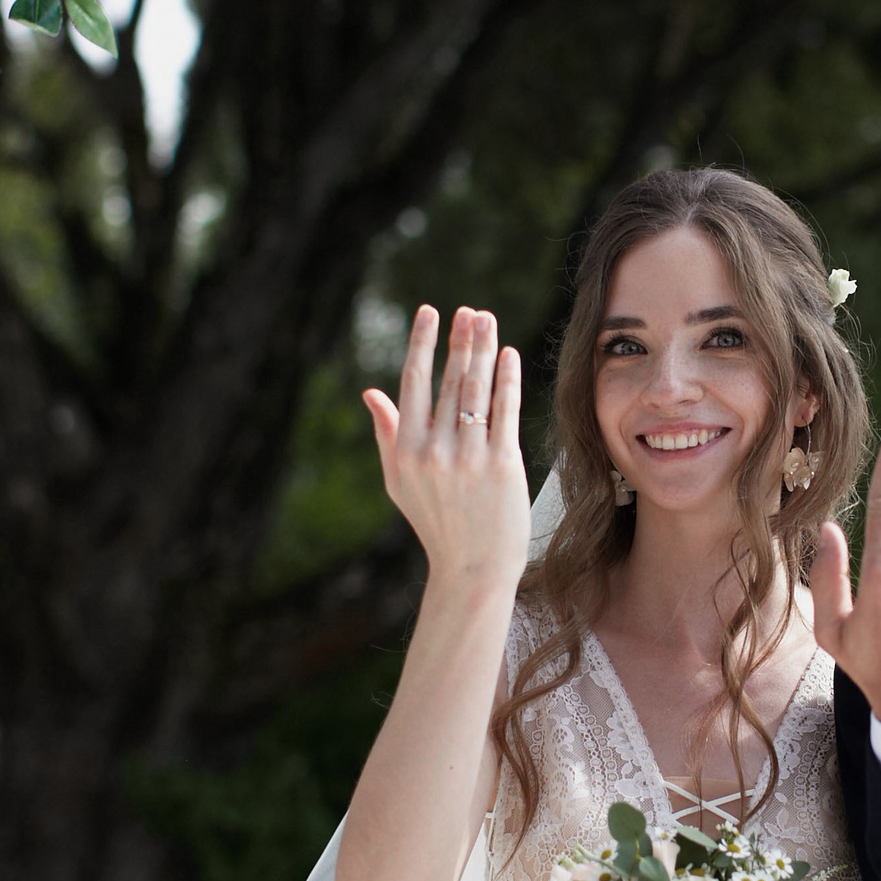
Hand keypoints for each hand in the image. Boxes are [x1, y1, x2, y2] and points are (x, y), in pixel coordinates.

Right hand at [361, 305, 529, 591]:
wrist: (473, 569)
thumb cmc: (436, 524)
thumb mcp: (399, 482)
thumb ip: (387, 434)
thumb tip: (370, 393)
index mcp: (406, 451)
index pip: (412, 384)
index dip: (421, 344)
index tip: (430, 312)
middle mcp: (434, 451)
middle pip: (449, 381)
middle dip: (460, 340)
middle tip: (469, 310)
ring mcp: (468, 458)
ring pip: (477, 390)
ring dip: (483, 349)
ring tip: (488, 320)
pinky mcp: (502, 466)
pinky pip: (505, 412)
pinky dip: (507, 380)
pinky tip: (510, 355)